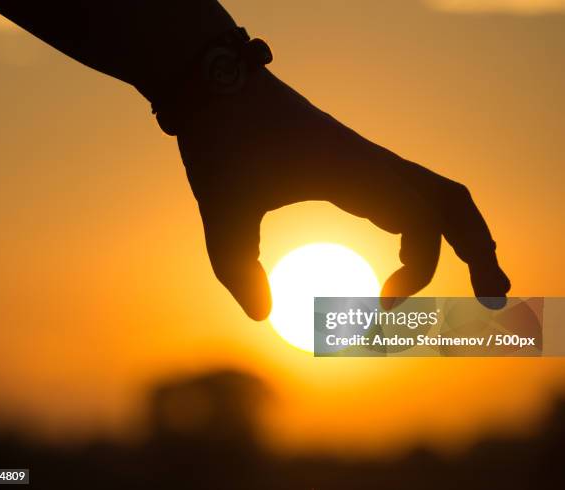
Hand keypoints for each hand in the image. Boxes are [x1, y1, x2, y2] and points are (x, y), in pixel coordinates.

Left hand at [176, 68, 510, 319]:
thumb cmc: (220, 142)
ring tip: (472, 279)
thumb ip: (236, 267)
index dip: (418, 271)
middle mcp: (370, 165)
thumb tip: (262, 316)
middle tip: (492, 298)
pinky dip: (422, 224)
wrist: (215, 86)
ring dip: (458, 234)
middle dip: (478, 249)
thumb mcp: (222, 211)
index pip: (422, 220)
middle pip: (452, 202)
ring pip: (435, 192)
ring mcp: (364, 161)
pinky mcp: (350, 162)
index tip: (381, 308)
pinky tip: (405, 253)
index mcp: (353, 173)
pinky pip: (405, 190)